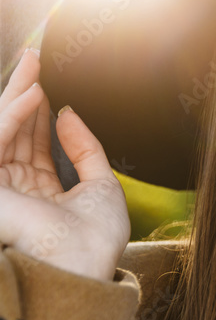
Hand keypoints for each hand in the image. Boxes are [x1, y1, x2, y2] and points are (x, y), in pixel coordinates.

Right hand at [0, 48, 129, 281]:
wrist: (84, 261)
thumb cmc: (96, 237)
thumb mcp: (101, 185)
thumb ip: (85, 149)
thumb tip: (67, 113)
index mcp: (39, 194)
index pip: (33, 144)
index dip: (40, 113)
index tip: (50, 84)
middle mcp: (13, 189)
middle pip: (14, 131)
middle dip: (24, 92)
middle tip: (36, 58)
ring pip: (2, 130)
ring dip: (18, 94)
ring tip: (35, 63)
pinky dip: (14, 116)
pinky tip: (35, 92)